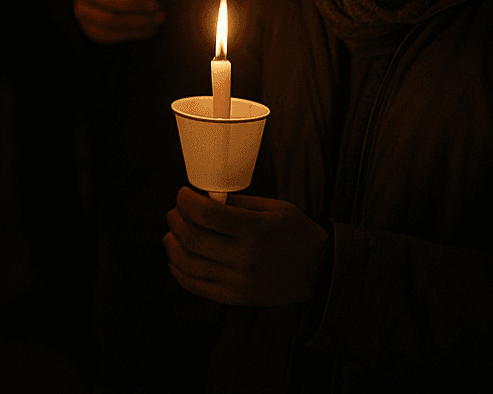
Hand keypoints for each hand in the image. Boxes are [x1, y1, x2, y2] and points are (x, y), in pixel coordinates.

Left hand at [164, 186, 327, 305]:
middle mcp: (245, 258)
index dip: (186, 201)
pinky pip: (195, 286)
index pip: (206, 215)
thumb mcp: (275, 207)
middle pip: (192, 237)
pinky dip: (178, 270)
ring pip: (187, 263)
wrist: (320, 273)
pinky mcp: (235, 298)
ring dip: (171, 244)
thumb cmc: (297, 235)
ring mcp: (238, 281)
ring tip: (172, 233)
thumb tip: (204, 197)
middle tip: (176, 211)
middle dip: (175, 219)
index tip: (183, 194)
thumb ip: (238, 202)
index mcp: (256, 230)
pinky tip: (176, 258)